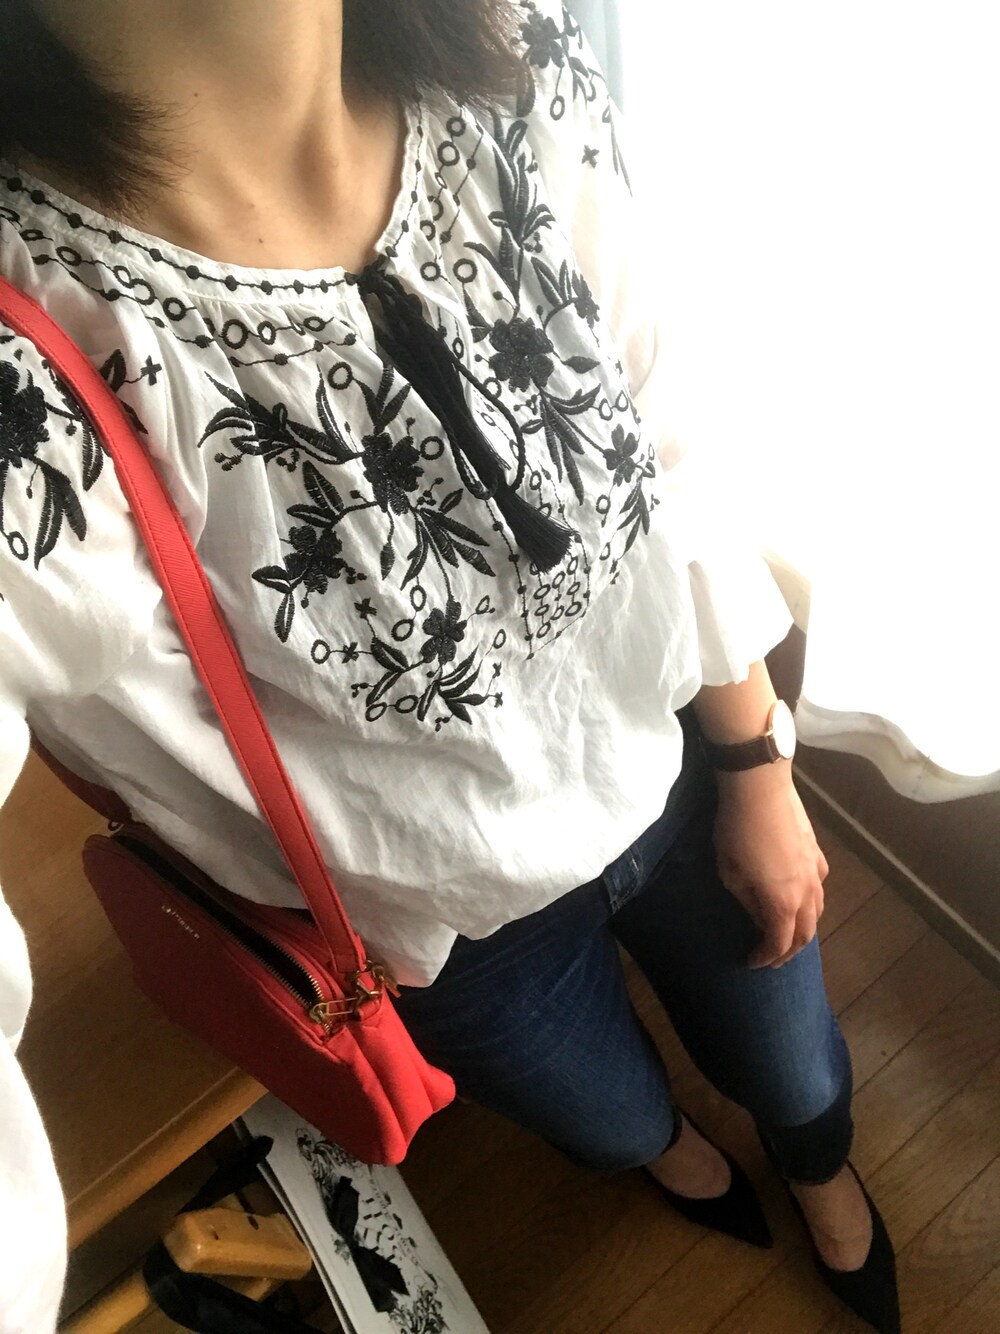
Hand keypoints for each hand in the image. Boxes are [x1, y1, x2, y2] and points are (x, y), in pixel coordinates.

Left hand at [712, 763, 828, 967]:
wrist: (759, 787)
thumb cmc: (737, 830)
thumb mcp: (730, 873)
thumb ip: (748, 901)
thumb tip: (759, 917)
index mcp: (782, 902)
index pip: (779, 943)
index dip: (766, 958)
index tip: (751, 963)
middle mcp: (806, 891)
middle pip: (805, 934)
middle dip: (789, 952)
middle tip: (772, 959)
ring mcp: (815, 870)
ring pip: (818, 911)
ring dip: (803, 929)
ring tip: (786, 934)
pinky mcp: (816, 851)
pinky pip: (819, 886)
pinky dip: (811, 902)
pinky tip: (799, 897)